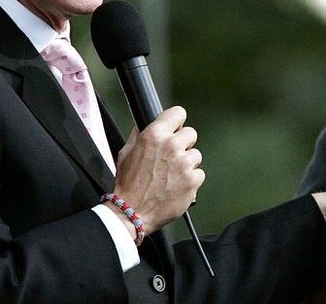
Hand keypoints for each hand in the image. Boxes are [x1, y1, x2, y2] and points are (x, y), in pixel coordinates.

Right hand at [111, 106, 203, 234]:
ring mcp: (183, 163)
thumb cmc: (128, 184)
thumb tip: (143, 124)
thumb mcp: (126, 153)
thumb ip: (138, 135)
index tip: (177, 128)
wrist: (132, 212)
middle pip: (191, 134)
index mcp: (154, 135)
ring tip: (172, 175)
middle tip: (172, 157)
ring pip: (196, 155)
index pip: (178, 113)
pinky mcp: (192, 180)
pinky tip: (177, 186)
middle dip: (183, 144)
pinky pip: (199, 173)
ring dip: (187, 164)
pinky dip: (191, 180)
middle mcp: (171, 146)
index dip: (178, 121)